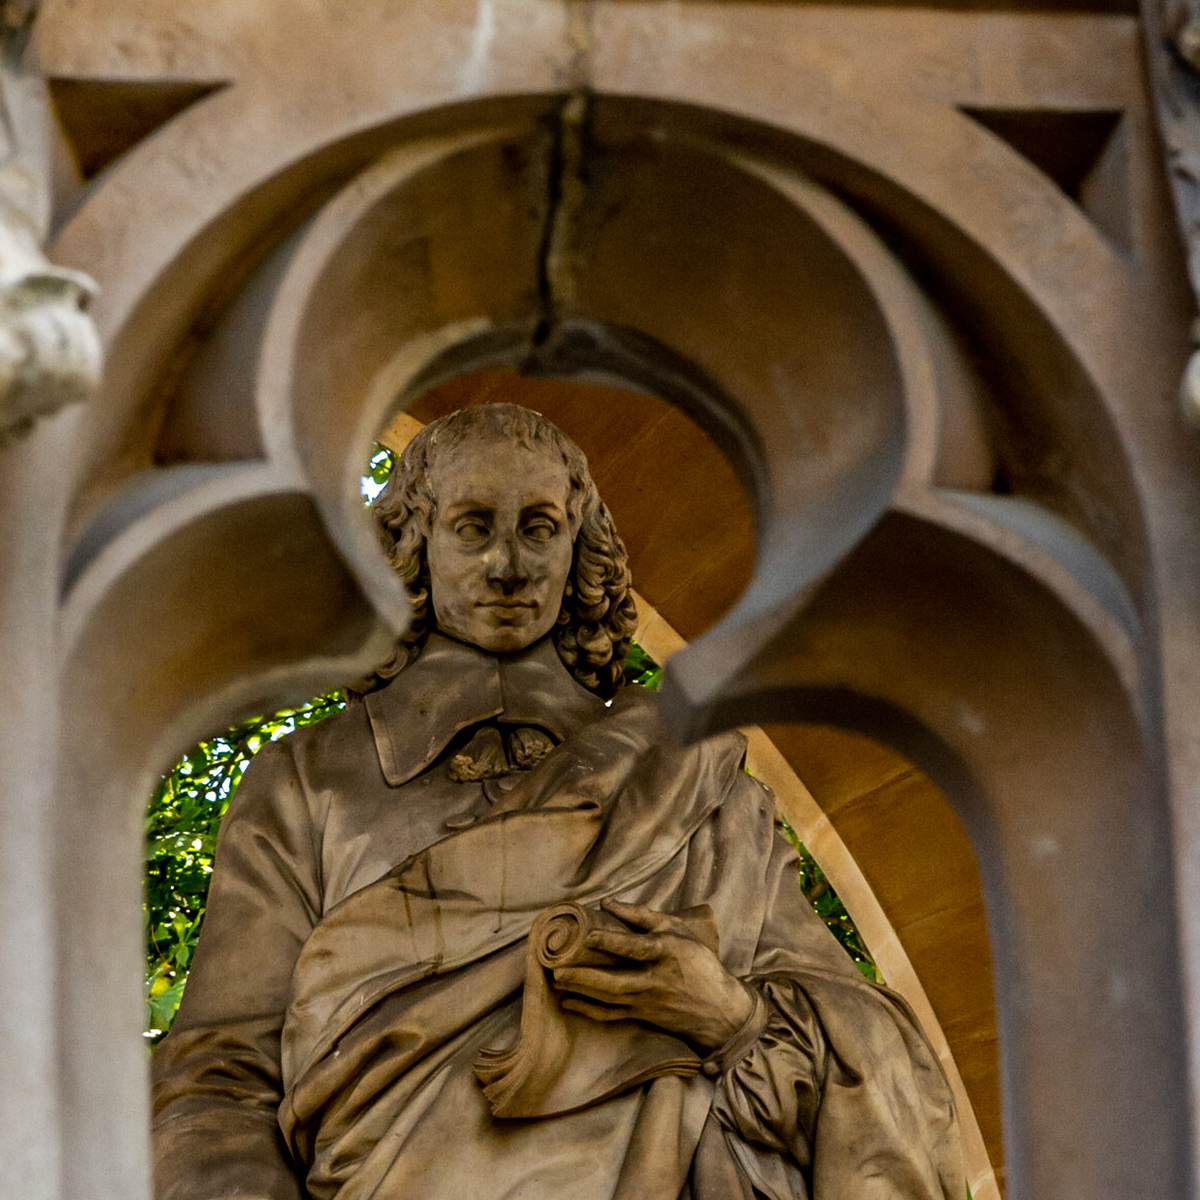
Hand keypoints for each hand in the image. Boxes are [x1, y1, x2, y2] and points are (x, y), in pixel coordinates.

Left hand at [550, 899, 753, 1052]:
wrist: (720, 1009)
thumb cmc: (698, 962)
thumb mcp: (678, 931)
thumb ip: (643, 916)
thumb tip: (608, 902)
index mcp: (666, 953)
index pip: (635, 947)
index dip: (612, 941)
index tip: (588, 936)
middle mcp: (655, 980)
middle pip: (616, 982)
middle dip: (585, 977)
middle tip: (558, 970)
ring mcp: (648, 1002)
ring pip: (610, 999)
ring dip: (582, 992)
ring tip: (557, 982)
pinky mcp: (643, 1016)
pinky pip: (612, 1015)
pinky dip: (589, 1010)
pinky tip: (569, 1002)